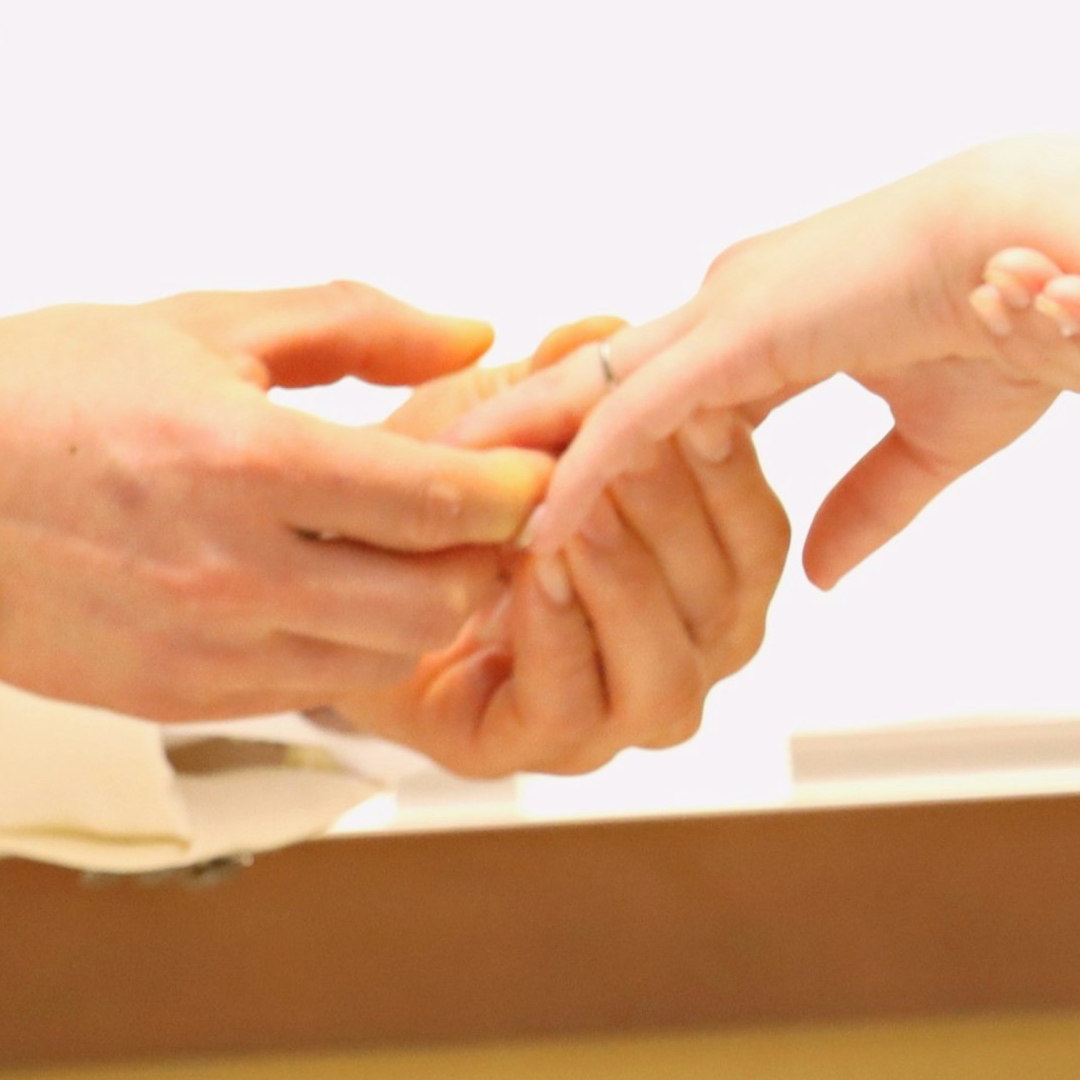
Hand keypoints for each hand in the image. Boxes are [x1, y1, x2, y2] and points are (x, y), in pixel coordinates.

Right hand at [0, 282, 550, 723]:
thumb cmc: (31, 396)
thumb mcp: (197, 324)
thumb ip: (350, 325)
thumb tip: (467, 333)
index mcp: (242, 462)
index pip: (441, 501)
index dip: (512, 486)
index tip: (524, 464)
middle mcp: (235, 572)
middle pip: (441, 599)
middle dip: (482, 555)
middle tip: (478, 511)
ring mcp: (210, 649)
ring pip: (388, 656)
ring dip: (421, 605)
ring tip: (401, 547)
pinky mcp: (183, 701)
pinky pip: (314, 687)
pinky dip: (347, 642)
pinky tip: (324, 586)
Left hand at [320, 332, 791, 774]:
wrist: (326, 571)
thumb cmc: (435, 503)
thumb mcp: (505, 420)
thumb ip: (565, 384)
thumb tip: (606, 330)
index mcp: (692, 581)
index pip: (753, 541)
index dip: (735, 478)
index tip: (700, 407)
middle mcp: (669, 656)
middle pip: (726, 613)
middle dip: (679, 525)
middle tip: (635, 452)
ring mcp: (603, 717)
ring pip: (667, 680)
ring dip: (628, 590)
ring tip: (582, 520)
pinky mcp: (520, 748)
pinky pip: (570, 709)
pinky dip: (558, 636)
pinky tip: (532, 574)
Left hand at [475, 153, 1077, 579]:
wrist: (1051, 246)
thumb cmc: (1011, 322)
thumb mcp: (930, 439)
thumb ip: (867, 503)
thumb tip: (817, 575)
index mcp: (774, 323)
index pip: (661, 393)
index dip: (601, 449)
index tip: (546, 498)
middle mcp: (732, 307)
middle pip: (598, 383)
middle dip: (524, 441)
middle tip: (449, 496)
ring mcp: (727, 314)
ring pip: (594, 395)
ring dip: (528, 460)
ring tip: (452, 516)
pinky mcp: (739, 335)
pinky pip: (638, 415)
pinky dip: (585, 472)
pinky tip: (536, 526)